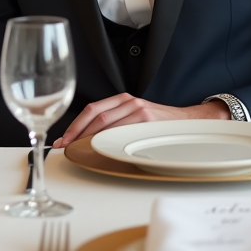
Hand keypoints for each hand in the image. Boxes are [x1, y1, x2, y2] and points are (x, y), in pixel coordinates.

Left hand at [52, 93, 229, 147]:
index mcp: (122, 100)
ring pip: (105, 125)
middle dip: (76, 133)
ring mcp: (137, 111)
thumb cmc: (158, 124)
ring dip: (87, 139)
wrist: (188, 122)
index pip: (91, 110)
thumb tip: (87, 139)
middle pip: (94, 116)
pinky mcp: (146, 121)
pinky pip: (121, 132)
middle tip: (65, 146)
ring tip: (77, 150)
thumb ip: (115, 122)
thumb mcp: (134, 116)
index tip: (63, 139)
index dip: (74, 125)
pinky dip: (107, 141)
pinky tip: (99, 149)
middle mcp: (128, 102)